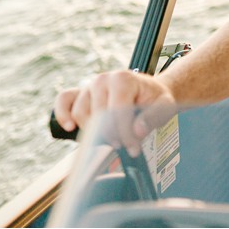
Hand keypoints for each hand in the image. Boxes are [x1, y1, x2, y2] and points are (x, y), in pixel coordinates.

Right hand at [51, 70, 176, 153]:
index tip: (132, 149)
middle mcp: (102, 80)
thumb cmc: (156, 99)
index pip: (117, 111)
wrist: (150, 91)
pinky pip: (64, 100)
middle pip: (98, 114)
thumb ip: (153, 118)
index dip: (124, 133)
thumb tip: (137, 131)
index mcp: (122, 79)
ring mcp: (89, 86)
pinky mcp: (81, 93)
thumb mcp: (165, 106)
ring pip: (81, 113)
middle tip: (123, 146)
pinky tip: (69, 127)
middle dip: (110, 135)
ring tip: (109, 140)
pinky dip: (63, 113)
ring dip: (92, 131)